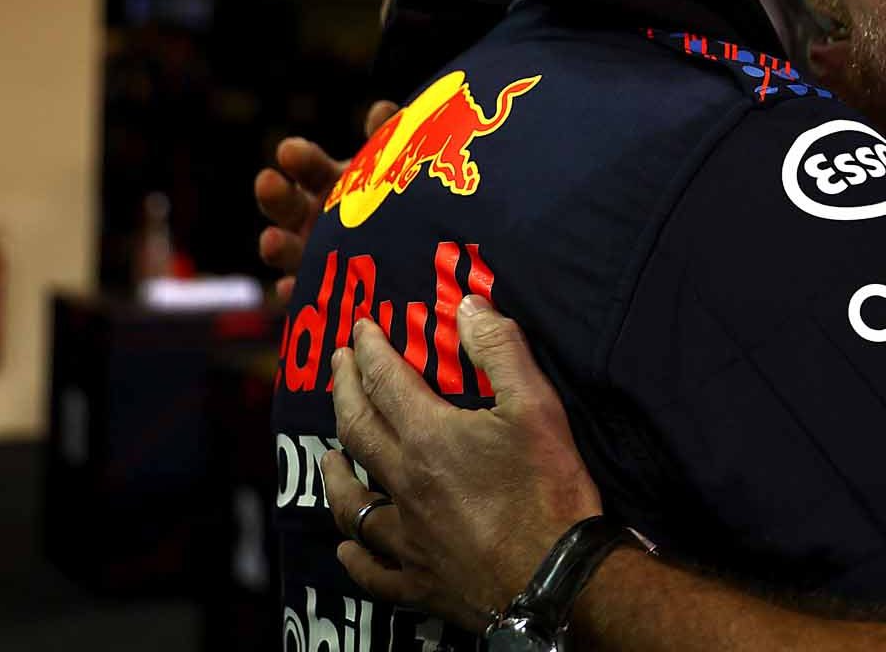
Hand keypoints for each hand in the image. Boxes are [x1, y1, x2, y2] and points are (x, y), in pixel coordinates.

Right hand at [255, 102, 397, 300]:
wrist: (414, 251)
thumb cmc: (397, 200)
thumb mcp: (395, 170)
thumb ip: (389, 143)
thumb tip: (383, 109)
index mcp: (328, 183)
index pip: (307, 165)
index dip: (298, 158)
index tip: (289, 150)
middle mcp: (311, 218)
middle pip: (285, 204)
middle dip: (275, 194)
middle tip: (268, 182)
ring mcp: (310, 256)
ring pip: (285, 249)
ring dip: (275, 244)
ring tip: (271, 239)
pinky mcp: (319, 291)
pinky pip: (304, 294)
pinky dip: (296, 292)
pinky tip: (292, 290)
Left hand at [327, 296, 603, 621]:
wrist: (557, 577)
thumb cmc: (549, 490)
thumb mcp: (536, 406)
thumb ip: (500, 350)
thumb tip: (468, 305)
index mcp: (428, 437)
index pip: (385, 380)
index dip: (370, 349)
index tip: (360, 328)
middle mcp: (405, 483)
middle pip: (357, 430)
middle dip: (343, 391)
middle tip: (337, 367)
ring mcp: (407, 536)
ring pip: (352, 504)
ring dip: (335, 475)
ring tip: (329, 458)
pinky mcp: (419, 579)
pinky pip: (373, 571)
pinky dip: (354, 558)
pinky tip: (344, 549)